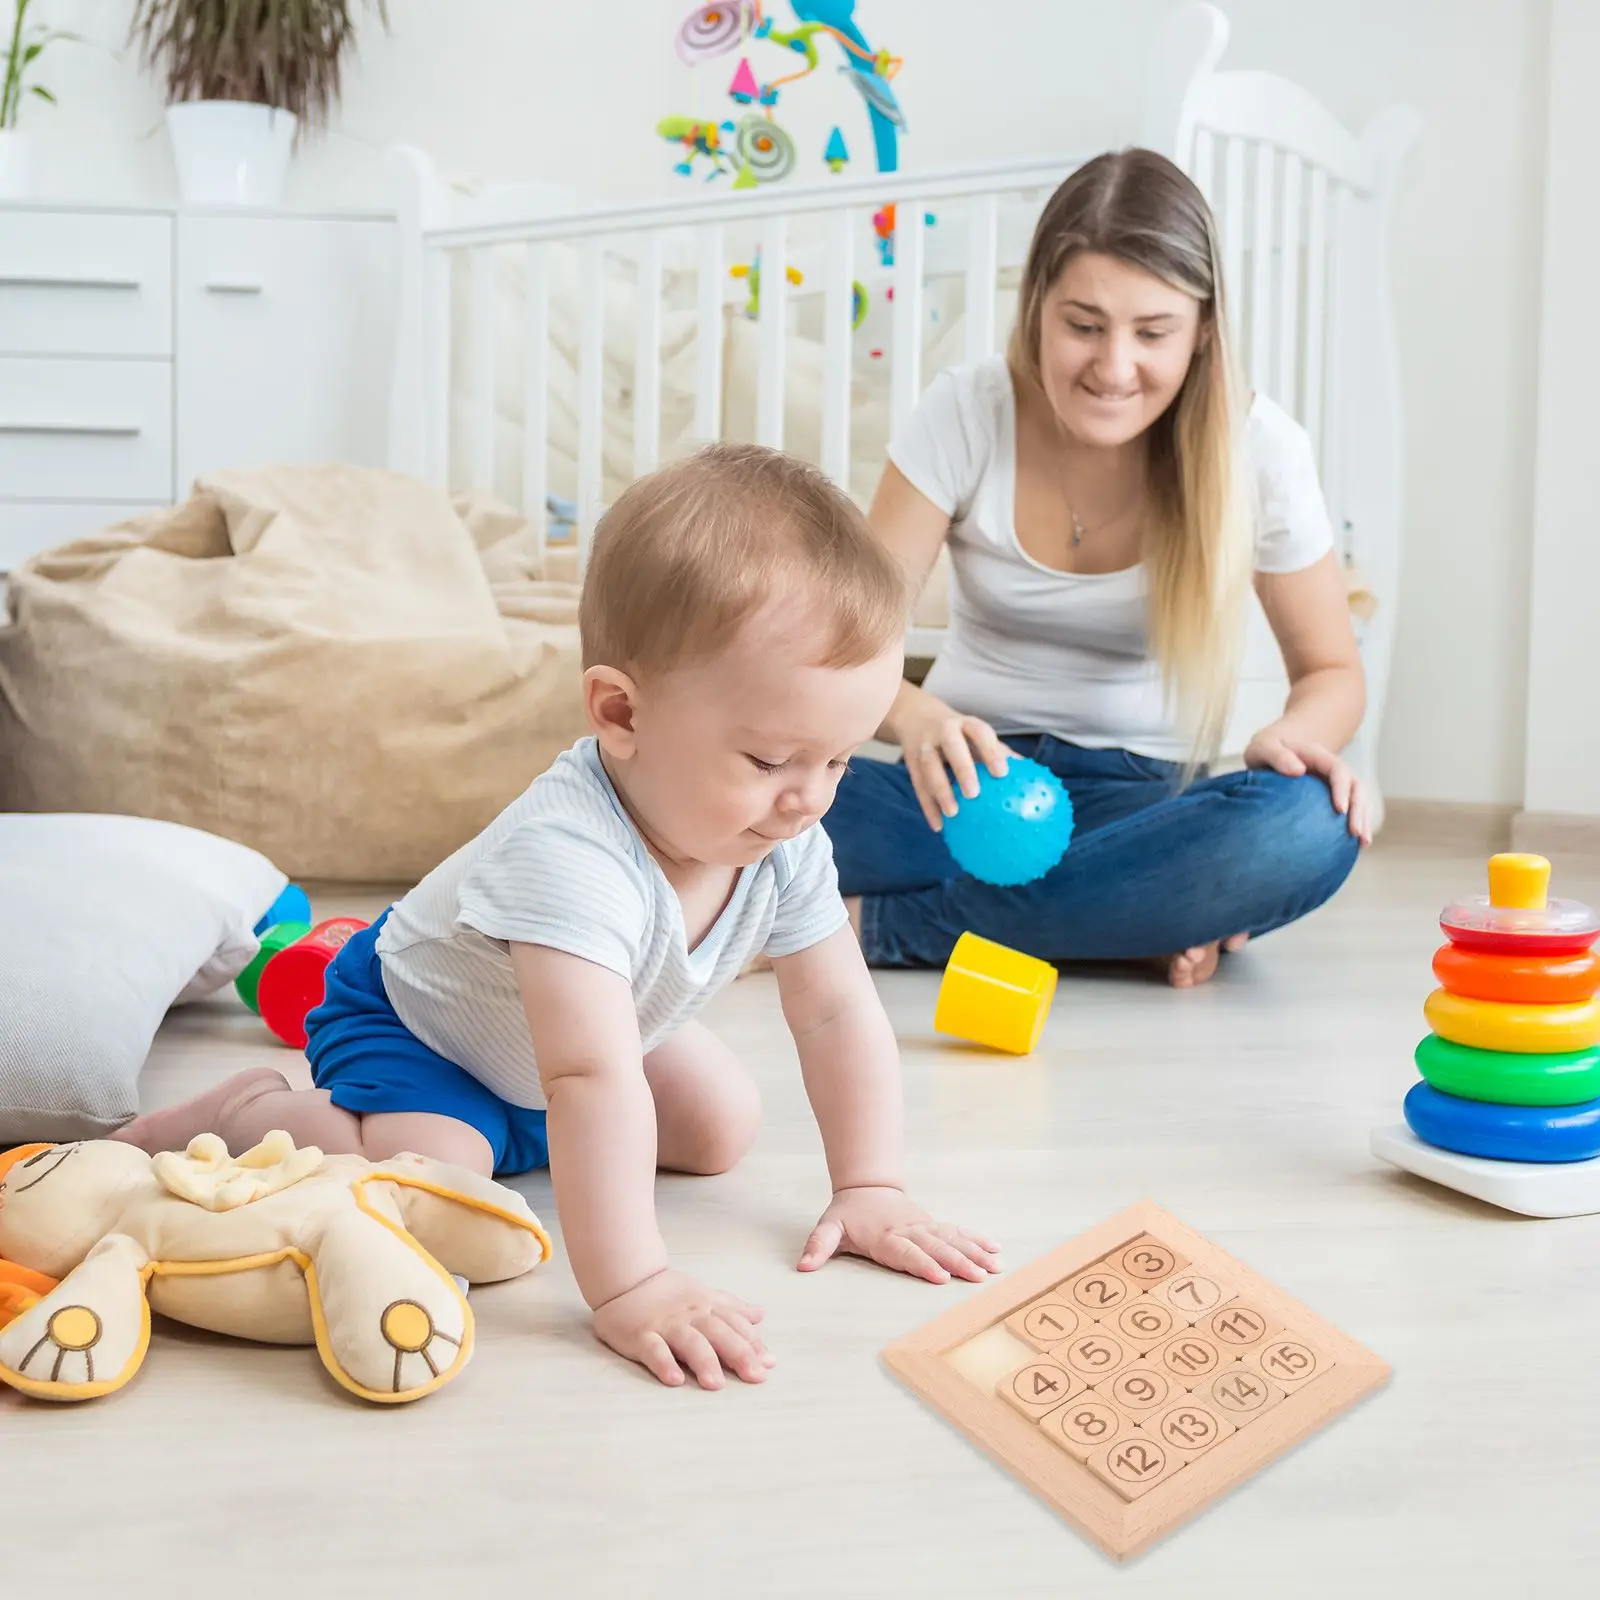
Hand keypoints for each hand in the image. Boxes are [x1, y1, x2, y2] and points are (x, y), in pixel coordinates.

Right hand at [592, 1267, 773, 1389]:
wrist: (626, 1277)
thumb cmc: (668, 1292)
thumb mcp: (704, 1294)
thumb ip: (731, 1307)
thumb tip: (760, 1315)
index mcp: (706, 1306)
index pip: (735, 1324)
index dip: (753, 1343)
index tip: (769, 1363)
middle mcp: (690, 1315)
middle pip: (719, 1333)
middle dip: (739, 1354)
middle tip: (756, 1376)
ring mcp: (665, 1325)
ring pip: (689, 1342)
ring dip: (704, 1361)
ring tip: (716, 1384)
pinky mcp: (640, 1335)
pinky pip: (653, 1350)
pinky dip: (664, 1364)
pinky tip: (674, 1379)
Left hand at [798, 1186, 1000, 1283]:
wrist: (866, 1186)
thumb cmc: (848, 1214)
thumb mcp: (829, 1228)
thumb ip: (818, 1246)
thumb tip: (804, 1266)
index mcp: (885, 1236)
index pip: (906, 1253)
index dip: (923, 1264)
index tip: (941, 1277)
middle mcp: (909, 1231)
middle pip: (936, 1247)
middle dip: (958, 1262)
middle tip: (978, 1277)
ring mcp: (924, 1226)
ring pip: (952, 1239)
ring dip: (974, 1252)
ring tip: (994, 1266)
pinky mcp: (933, 1224)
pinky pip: (958, 1232)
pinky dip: (977, 1240)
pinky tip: (995, 1249)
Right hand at [889, 686, 1015, 833]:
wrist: (917, 716)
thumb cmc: (959, 732)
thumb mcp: (976, 734)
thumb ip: (999, 752)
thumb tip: (1031, 775)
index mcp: (966, 724)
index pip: (980, 733)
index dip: (991, 752)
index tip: (1002, 773)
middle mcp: (944, 732)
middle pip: (952, 748)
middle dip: (962, 769)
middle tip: (973, 794)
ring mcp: (924, 746)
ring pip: (929, 767)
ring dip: (940, 790)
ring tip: (953, 813)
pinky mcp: (910, 762)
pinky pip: (918, 785)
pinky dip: (927, 806)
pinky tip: (938, 826)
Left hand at [1242, 725, 1371, 844]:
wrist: (1270, 749)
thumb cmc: (1265, 750)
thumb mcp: (1264, 749)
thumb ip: (1277, 756)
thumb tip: (1297, 770)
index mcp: (1316, 754)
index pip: (1338, 769)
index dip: (1342, 789)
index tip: (1340, 809)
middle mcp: (1330, 766)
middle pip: (1355, 785)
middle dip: (1358, 809)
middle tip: (1356, 832)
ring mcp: (1334, 780)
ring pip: (1358, 797)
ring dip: (1363, 818)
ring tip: (1363, 842)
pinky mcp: (1332, 793)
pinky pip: (1350, 807)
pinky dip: (1356, 822)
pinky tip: (1355, 843)